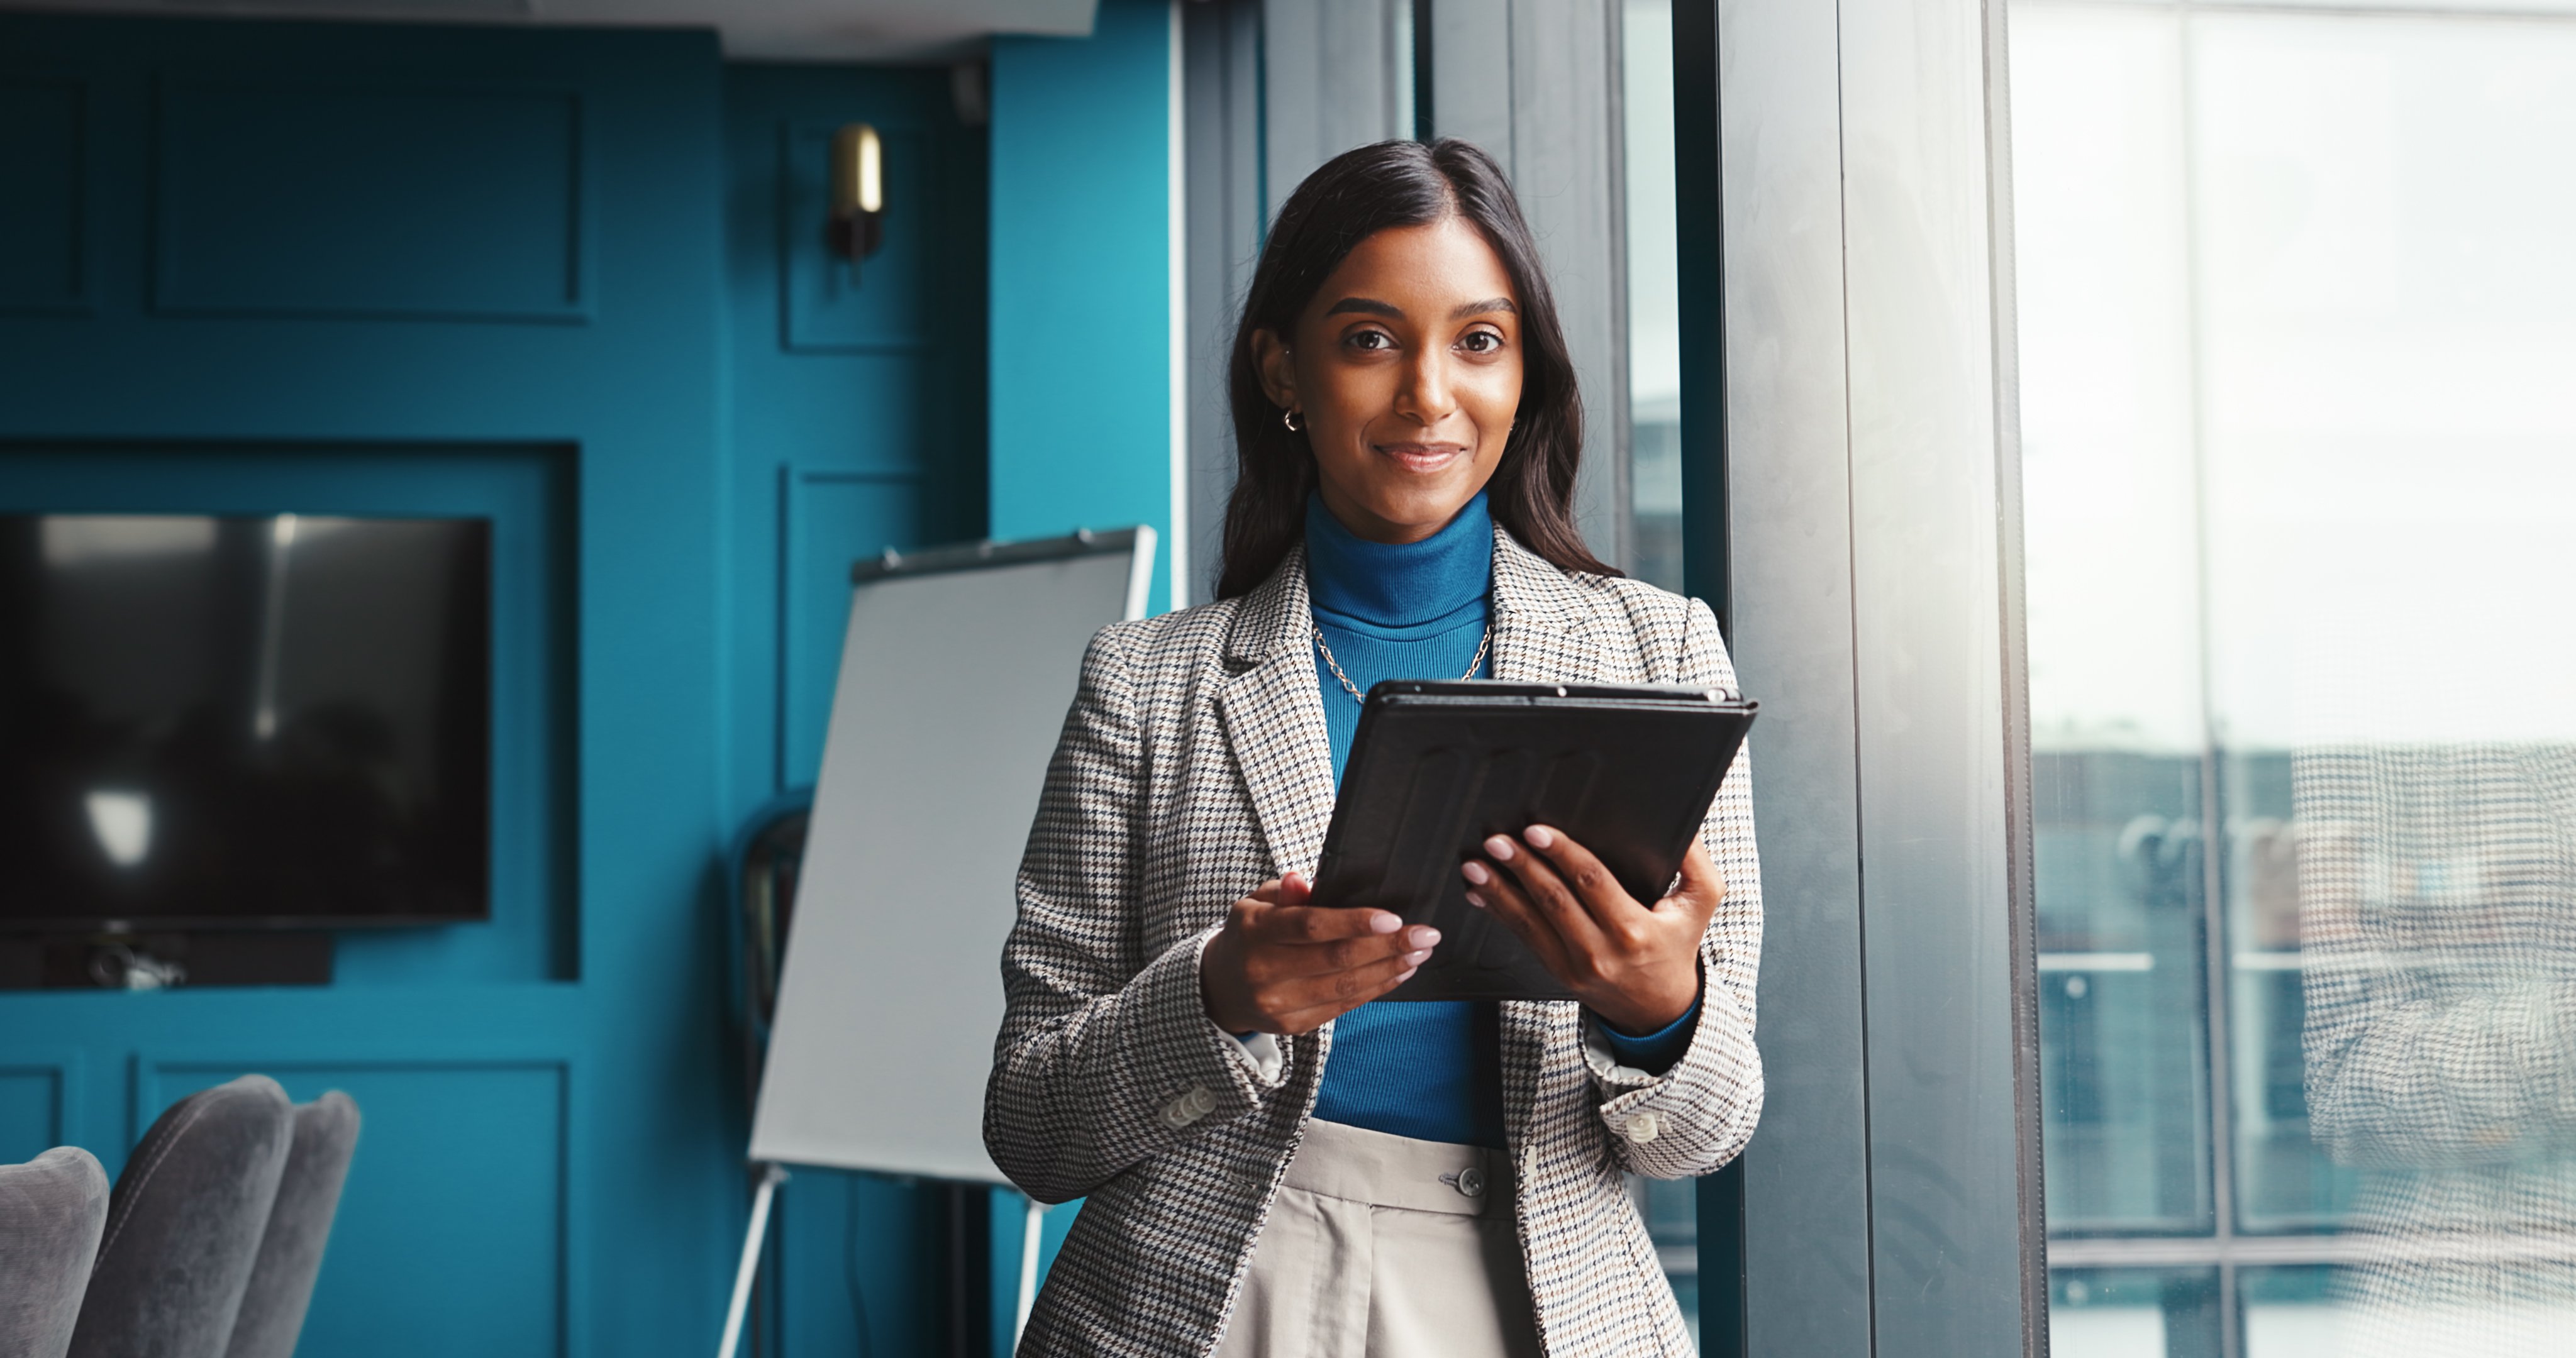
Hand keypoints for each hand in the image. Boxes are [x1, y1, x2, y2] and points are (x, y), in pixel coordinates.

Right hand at [1200, 873, 1438, 1035]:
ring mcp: (1278, 1004)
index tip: (1394, 917)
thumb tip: (1304, 881)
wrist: (1222, 986)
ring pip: (1345, 986)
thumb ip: (1284, 892)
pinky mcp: (1293, 1026)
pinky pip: (1343, 1006)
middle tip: (1426, 934)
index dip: (1354, 922)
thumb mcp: (1257, 903)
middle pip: (1336, 959)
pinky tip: (1399, 972)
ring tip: (1420, 952)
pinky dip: (1376, 988)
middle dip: (1388, 946)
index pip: (1310, 925)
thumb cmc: (1251, 933)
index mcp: (1254, 931)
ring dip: (1390, 968)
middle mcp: (1263, 970)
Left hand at [1462, 827, 1723, 1034]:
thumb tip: (1686, 826)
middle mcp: (1601, 950)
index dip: (1562, 853)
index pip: (1592, 883)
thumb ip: (1695, 861)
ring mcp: (1575, 965)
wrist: (1661, 1009)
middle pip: (1554, 900)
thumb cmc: (1677, 946)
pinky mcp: (1557, 972)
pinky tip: (1479, 893)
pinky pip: (1524, 938)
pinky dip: (1499, 913)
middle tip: (1496, 841)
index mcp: (1635, 929)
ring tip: (1476, 865)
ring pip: (1530, 921)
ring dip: (1498, 890)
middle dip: (1522, 866)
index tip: (1536, 831)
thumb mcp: (1701, 903)